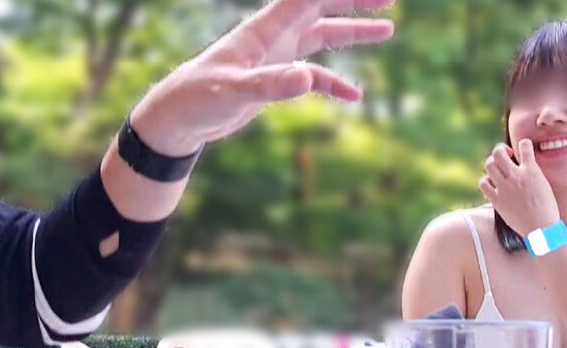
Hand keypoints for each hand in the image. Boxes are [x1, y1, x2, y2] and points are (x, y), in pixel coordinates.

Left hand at [129, 0, 395, 156]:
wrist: (180, 117)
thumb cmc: (199, 97)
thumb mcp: (234, 92)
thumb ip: (270, 85)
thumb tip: (308, 79)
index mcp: (265, 28)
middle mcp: (275, 36)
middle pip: (321, 8)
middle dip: (355, 1)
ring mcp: (277, 56)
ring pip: (322, 36)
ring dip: (352, 32)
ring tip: (387, 30)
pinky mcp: (275, 79)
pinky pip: (313, 77)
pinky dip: (334, 83)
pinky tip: (354, 96)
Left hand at [479, 139, 560, 236]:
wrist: (541, 227)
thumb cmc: (547, 208)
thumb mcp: (544, 184)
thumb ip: (532, 173)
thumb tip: (525, 166)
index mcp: (532, 171)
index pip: (524, 145)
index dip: (523, 144)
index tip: (522, 147)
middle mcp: (516, 176)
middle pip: (498, 153)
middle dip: (500, 150)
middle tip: (505, 156)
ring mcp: (504, 187)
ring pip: (489, 165)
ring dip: (492, 164)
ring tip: (498, 169)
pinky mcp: (496, 199)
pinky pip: (483, 183)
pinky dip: (486, 181)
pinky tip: (492, 184)